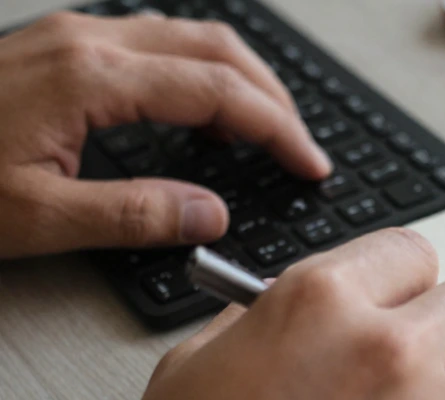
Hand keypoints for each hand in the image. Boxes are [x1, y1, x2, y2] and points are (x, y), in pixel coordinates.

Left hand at [0, 11, 329, 258]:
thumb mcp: (35, 218)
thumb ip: (135, 216)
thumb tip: (212, 215)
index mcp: (91, 78)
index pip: (218, 92)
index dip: (277, 129)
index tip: (310, 164)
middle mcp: (88, 43)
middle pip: (217, 47)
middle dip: (274, 97)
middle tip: (302, 147)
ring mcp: (73, 38)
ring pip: (190, 37)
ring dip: (242, 80)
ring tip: (269, 130)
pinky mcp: (61, 48)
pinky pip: (157, 44)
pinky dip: (203, 74)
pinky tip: (205, 112)